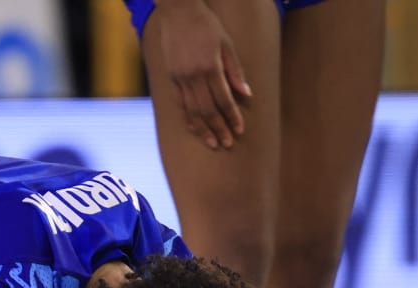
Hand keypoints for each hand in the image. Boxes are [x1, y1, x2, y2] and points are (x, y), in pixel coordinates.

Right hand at [153, 0, 251, 149]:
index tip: (239, 130)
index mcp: (210, 66)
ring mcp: (180, 78)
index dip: (233, 117)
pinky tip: (194, 128)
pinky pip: (180, 103)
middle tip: (227, 144)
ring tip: (212, 143)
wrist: (177, 10)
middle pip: (207, 110)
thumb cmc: (206, 24)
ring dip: (203, 129)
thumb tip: (246, 94)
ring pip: (192, 110)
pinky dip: (187, 117)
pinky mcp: (172, 77)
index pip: (224, 99)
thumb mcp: (226, 43)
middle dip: (219, 128)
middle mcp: (194, 75)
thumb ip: (235, 70)